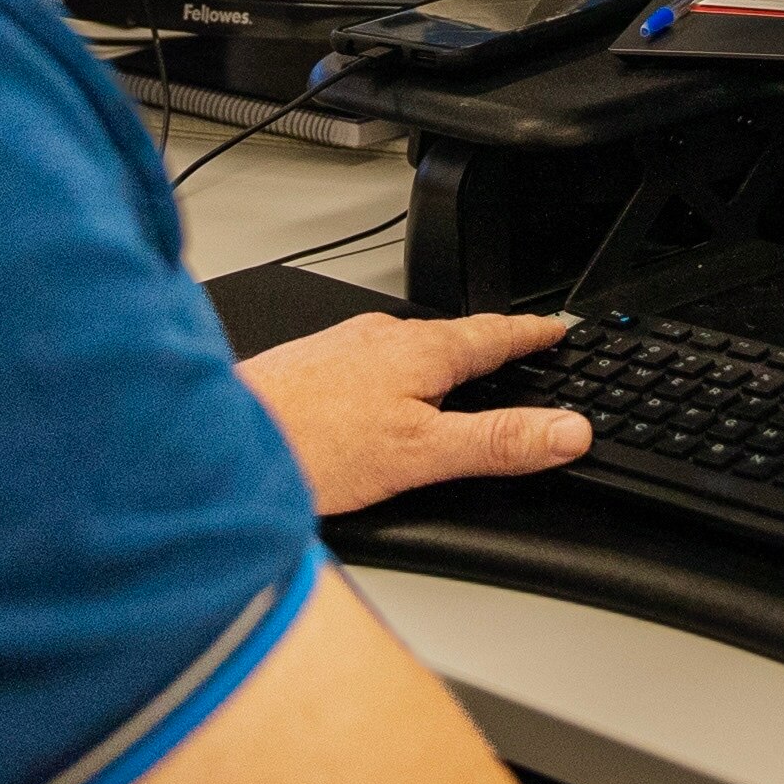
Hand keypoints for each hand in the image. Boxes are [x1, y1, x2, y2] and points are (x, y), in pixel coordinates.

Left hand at [239, 310, 591, 515]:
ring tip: (460, 374)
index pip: (493, 334)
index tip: (559, 329)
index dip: (532, 334)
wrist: (216, 444)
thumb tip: (567, 430)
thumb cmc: (309, 447)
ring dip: (440, 358)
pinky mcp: (311, 365)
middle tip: (520, 349)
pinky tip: (383, 398)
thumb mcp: (421, 455)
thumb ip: (497, 443)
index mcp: (418, 351)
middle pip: (451, 337)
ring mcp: (342, 348)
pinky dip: (397, 374)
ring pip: (407, 348)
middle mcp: (380, 337)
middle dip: (487, 345)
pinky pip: (371, 362)